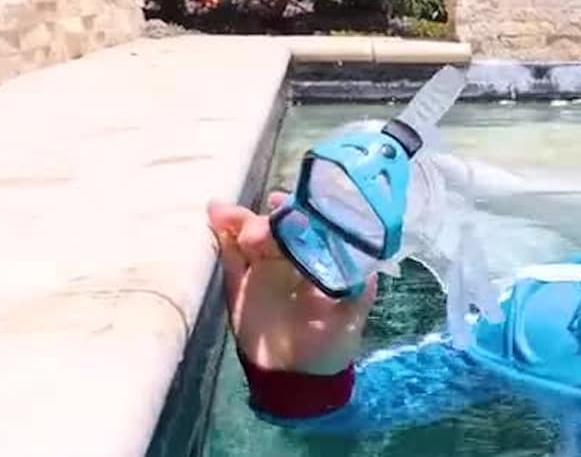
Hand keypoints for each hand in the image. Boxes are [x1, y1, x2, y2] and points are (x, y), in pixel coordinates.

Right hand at [207, 191, 377, 373]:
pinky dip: (221, 239)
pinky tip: (214, 222)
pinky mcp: (237, 286)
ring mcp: (261, 269)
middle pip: (273, 226)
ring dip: (236, 221)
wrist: (297, 377)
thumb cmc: (332, 342)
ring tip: (222, 213)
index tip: (282, 203)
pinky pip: (228, 257)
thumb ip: (358, 287)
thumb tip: (366, 259)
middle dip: (263, 222)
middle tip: (255, 232)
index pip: (304, 223)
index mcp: (316, 257)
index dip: (294, 210)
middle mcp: (288, 257)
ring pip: (247, 235)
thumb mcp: (352, 313)